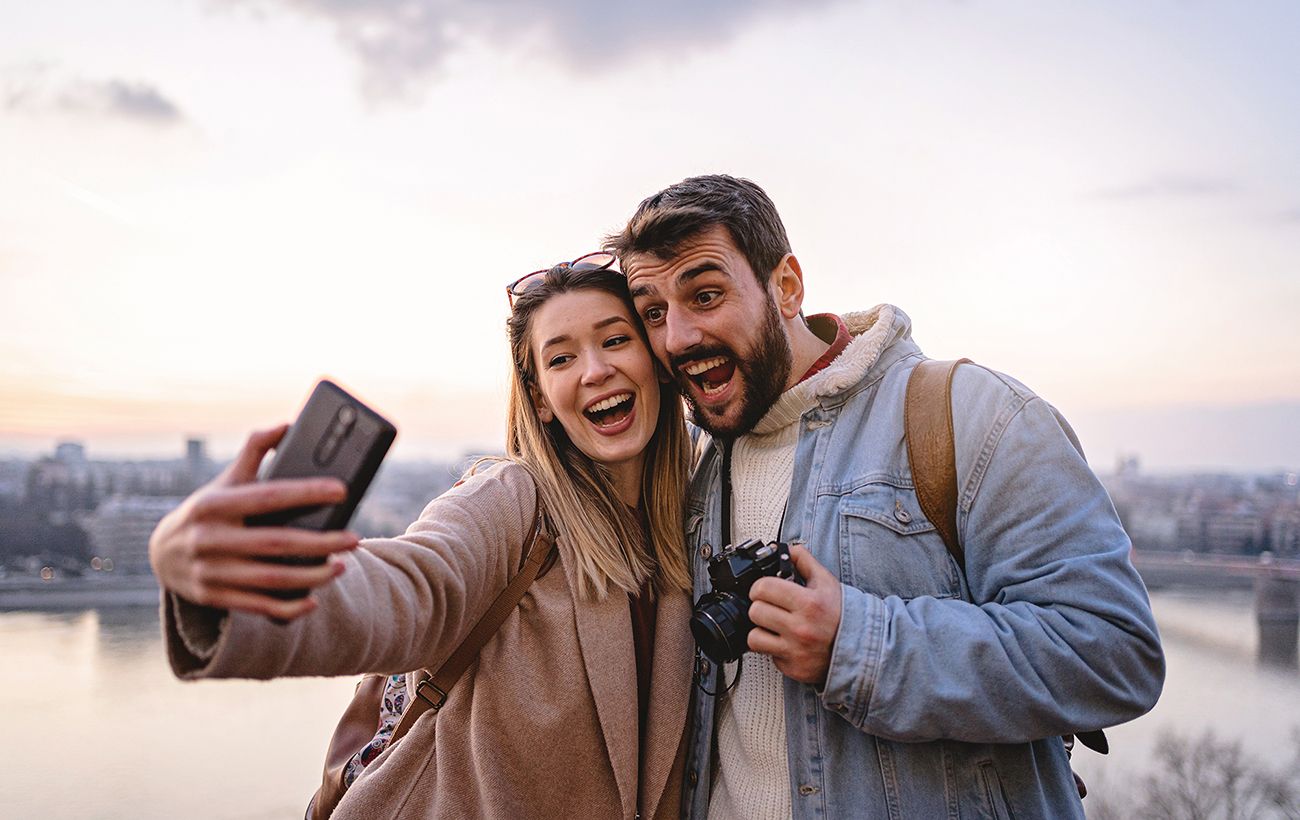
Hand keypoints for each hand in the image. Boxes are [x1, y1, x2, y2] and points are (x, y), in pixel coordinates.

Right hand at [148, 425, 359, 620]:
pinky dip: (287, 607)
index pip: (269, 496)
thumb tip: (287, 425)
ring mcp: (209, 571)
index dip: (307, 492)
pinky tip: (312, 599)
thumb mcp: (224, 481)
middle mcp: (210, 538)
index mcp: (214, 504)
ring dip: (312, 576)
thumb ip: (254, 451)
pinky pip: (257, 605)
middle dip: (321, 542)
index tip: (342, 490)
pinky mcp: (213, 597)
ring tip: (342, 566)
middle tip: (354, 538)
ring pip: (271, 579)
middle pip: (277, 542)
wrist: (161, 553)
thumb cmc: (207, 510)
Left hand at [746, 543, 842, 685]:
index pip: (763, 588)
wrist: (862, 648)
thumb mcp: (826, 582)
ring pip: (754, 637)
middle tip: (770, 607)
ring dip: (761, 631)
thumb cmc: (843, 615)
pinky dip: (774, 650)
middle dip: (760, 607)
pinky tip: (786, 643)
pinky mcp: (793, 668)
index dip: (760, 586)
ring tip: (774, 627)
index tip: (765, 590)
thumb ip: (804, 561)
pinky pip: (769, 657)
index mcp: (808, 603)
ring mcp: (796, 650)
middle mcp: (800, 628)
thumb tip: (784, 548)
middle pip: (755, 611)